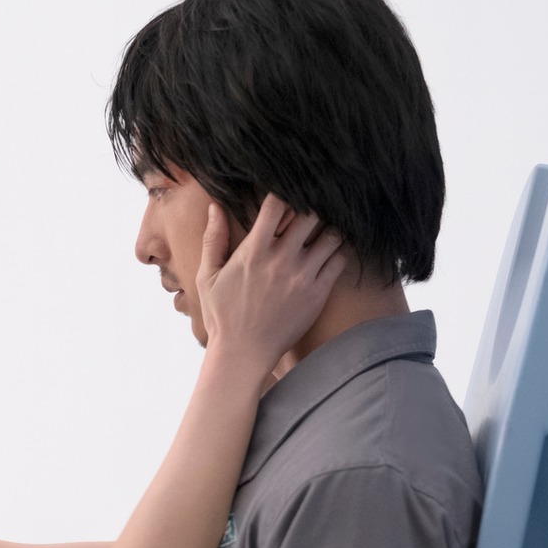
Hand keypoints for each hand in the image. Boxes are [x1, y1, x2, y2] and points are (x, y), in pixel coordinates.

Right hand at [196, 194, 346, 382]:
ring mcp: (302, 276)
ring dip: (329, 229)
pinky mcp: (317, 293)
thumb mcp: (208, 276)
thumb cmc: (223, 315)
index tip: (286, 196)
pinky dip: (339, 252)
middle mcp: (281, 259)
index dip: (284, 194)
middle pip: (311, 214)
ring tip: (323, 231)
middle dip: (311, 208)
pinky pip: (339, 261)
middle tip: (310, 211)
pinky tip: (331, 253)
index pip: (276, 204)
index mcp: (254, 251)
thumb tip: (214, 207)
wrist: (243, 353)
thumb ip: (214, 239)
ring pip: (331, 235)